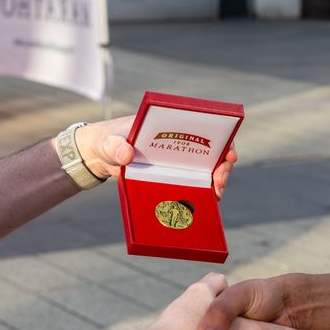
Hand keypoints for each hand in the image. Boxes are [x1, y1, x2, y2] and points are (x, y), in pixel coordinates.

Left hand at [72, 117, 238, 197]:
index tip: (228, 152)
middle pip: (213, 153)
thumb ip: (116, 146)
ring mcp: (179, 162)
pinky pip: (193, 187)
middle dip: (223, 167)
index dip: (223, 139)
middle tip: (219, 181)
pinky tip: (206, 203)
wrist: (101, 156)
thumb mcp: (110, 141)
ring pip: (207, 172)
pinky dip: (202, 195)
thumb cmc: (109, 140)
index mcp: (172, 127)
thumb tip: (127, 155)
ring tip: (215, 194)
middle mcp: (181, 144)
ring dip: (216, 183)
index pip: (206, 129)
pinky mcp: (173, 179)